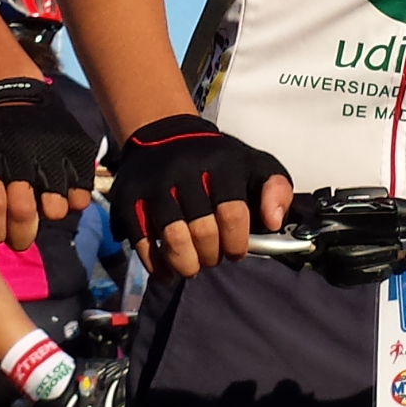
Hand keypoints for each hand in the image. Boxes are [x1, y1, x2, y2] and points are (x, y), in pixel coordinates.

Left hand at [0, 78, 98, 248]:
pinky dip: (73, 199)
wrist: (9, 90)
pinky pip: (81, 193)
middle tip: (17, 239)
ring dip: (46, 216)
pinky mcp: (75, 154)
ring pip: (55, 207)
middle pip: (23, 213)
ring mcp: (51, 159)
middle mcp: (19, 163)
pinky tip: (60, 194)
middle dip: (19, 235)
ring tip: (39, 210)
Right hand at [107, 115, 291, 280]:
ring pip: (173, 239)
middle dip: (212, 255)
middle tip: (213, 258)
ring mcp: (154, 184)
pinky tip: (168, 270)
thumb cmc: (218, 162)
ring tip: (192, 267)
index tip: (236, 252)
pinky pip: (142, 243)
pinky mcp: (128, 199)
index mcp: (221, 163)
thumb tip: (273, 223)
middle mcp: (184, 170)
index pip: (232, 214)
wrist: (165, 136)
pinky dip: (156, 265)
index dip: (237, 242)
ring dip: (186, 264)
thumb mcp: (256, 166)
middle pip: (203, 231)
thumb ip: (277, 191)